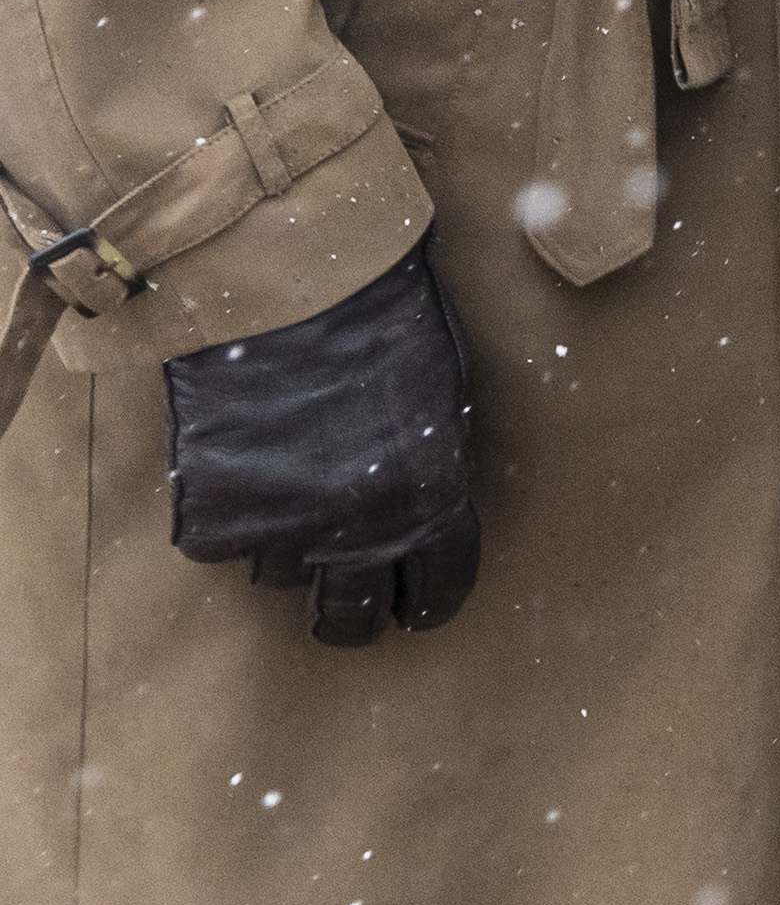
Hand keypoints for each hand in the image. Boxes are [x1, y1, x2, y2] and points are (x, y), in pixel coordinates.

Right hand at [163, 239, 482, 642]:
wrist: (292, 286)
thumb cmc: (382, 320)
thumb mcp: (441, 397)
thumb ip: (431, 468)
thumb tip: (422, 514)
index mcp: (432, 501)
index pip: (440, 584)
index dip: (428, 602)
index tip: (416, 611)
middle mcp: (360, 535)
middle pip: (350, 618)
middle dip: (350, 616)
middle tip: (343, 609)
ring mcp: (281, 532)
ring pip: (278, 573)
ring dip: (283, 540)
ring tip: (284, 473)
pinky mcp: (213, 520)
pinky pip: (219, 543)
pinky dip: (225, 513)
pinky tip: (237, 459)